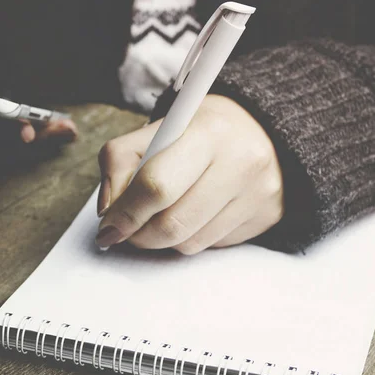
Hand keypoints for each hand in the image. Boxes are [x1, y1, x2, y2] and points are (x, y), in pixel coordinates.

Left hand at [96, 94, 283, 253]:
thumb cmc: (203, 131)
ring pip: (190, 244)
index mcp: (208, 133)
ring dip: (164, 238)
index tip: (108, 225)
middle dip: (139, 234)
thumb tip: (108, 212)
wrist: (263, 131)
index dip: (125, 212)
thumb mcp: (159, 129)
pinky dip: (192, 236)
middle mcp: (240, 164)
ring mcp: (257, 194)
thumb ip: (121, 162)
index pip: (156, 186)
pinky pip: (211, 246)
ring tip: (164, 213)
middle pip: (172, 225)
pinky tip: (197, 212)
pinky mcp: (265, 217)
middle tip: (127, 229)